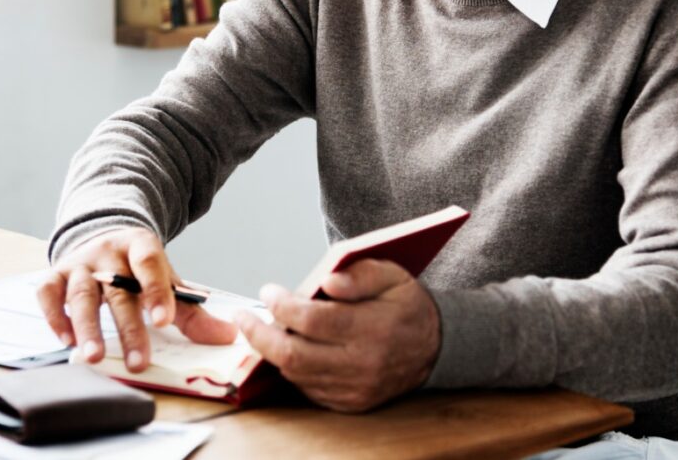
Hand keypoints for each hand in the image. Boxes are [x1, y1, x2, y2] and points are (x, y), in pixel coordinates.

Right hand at [36, 227, 236, 372]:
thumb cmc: (138, 269)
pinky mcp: (55, 274)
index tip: (165, 321)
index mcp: (140, 245)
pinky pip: (48, 292)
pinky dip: (55, 316)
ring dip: (87, 326)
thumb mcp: (167, 281)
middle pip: (118, 289)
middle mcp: (107, 252)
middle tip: (138, 361)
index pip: (149, 262)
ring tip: (94, 357)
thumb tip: (228, 335)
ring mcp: (79, 262)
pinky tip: (65, 340)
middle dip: (128, 327)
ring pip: (81, 294)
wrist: (103, 239)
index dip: (157, 290)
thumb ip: (192, 310)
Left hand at [234, 258, 439, 412]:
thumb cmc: (405, 304)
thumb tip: (327, 280)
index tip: (268, 291)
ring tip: (261, 328)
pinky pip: (307, 389)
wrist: (435, 346)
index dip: (282, 305)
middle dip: (260, 335)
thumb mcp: (391, 274)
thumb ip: (360, 274)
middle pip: (294, 355)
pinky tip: (285, 348)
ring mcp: (355, 389)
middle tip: (242, 317)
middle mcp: (362, 364)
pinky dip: (290, 369)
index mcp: (372, 328)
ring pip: (296, 375)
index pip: (313, 320)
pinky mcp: (351, 403)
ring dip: (271, 351)